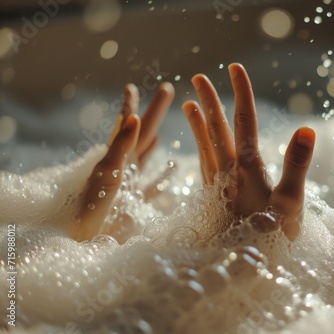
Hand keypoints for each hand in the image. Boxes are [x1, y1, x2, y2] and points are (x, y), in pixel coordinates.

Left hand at [73, 82, 174, 240]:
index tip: (131, 87)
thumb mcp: (107, 171)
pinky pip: (154, 184)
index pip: (127, 124)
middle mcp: (124, 166)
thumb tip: (136, 118)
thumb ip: (121, 145)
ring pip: (147, 158)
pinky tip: (174, 167)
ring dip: (155, 143)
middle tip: (166, 90)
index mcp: (117, 155)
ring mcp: (131, 184)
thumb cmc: (92, 206)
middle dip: (154, 113)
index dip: (130, 105)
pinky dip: (164, 175)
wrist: (85, 238)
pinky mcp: (137, 203)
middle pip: (144, 134)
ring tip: (163, 133)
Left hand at [182, 63, 314, 239]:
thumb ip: (296, 166)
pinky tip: (199, 146)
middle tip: (199, 77)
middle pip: (217, 129)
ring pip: (205, 146)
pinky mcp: (213, 197)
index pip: (243, 122)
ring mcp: (218, 184)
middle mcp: (228, 172)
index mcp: (248, 169)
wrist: (248, 269)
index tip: (234, 68)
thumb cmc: (275, 239)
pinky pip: (201, 165)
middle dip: (209, 100)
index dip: (240, 93)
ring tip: (188, 104)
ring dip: (198, 122)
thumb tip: (306, 129)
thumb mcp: (290, 204)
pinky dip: (198, 148)